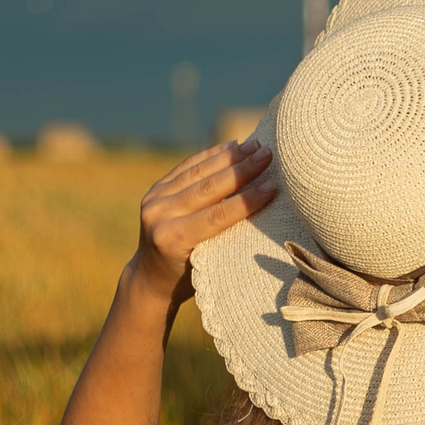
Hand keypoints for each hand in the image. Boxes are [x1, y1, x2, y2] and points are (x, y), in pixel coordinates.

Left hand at [132, 138, 275, 301]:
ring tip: (255, 145)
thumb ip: (226, 237)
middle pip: (208, 187)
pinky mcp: (155, 190)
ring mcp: (154, 200)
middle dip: (242, 170)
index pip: (217, 214)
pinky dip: (210, 155)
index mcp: (173, 239)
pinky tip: (231, 145)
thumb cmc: (190, 279)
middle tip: (268, 154)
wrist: (151, 278)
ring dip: (230, 157)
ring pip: (197, 172)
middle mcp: (159, 216)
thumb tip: (261, 206)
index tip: (273, 185)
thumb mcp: (209, 265)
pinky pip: (186, 167)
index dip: (247, 199)